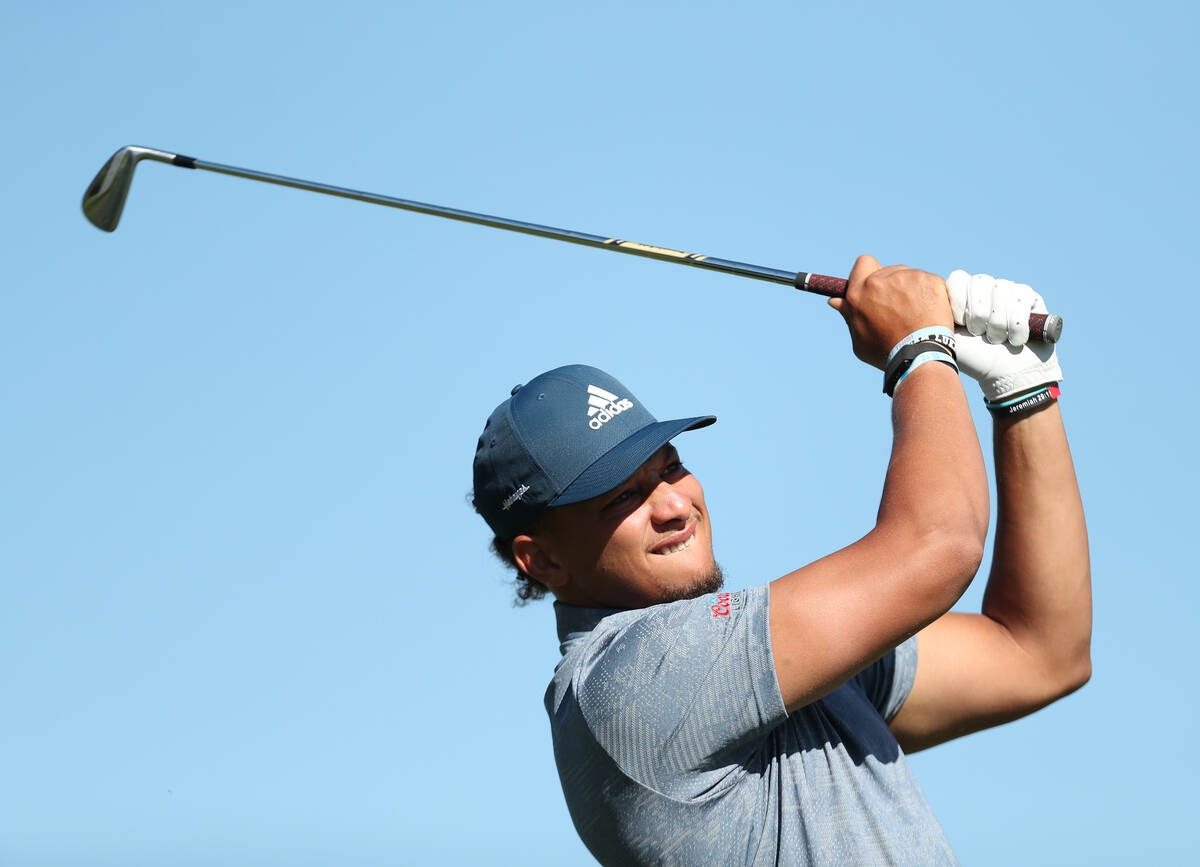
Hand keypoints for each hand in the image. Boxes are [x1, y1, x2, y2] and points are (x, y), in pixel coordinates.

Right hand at [830, 255, 953, 369]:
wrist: (921, 356)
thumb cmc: (887, 352)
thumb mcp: (860, 338)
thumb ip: (849, 315)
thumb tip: (835, 301)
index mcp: (859, 292)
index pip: (863, 263)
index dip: (869, 272)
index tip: (875, 286)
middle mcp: (880, 280)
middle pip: (888, 271)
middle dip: (892, 286)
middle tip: (899, 308)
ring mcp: (907, 277)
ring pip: (909, 276)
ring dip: (912, 289)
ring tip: (916, 314)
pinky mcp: (929, 279)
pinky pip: (929, 281)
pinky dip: (930, 293)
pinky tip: (930, 311)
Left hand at [945, 270, 1061, 400]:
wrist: (1007, 376)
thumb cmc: (974, 360)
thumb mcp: (947, 339)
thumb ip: (933, 317)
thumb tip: (916, 302)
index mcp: (963, 296)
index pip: (958, 278)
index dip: (959, 301)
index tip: (959, 324)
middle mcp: (985, 290)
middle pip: (979, 280)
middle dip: (979, 312)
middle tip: (979, 334)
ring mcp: (1008, 291)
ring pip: (1001, 288)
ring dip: (998, 322)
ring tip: (997, 340)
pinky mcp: (1029, 298)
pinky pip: (1022, 296)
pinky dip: (1017, 322)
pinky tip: (1017, 339)